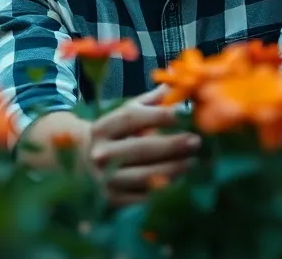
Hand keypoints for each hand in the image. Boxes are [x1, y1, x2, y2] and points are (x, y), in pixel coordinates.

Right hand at [86, 86, 200, 206]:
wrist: (84, 168)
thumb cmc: (114, 137)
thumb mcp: (125, 115)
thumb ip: (150, 101)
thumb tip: (176, 80)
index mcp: (102, 128)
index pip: (132, 117)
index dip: (160, 115)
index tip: (185, 115)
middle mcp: (100, 154)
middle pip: (141, 148)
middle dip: (172, 144)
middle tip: (196, 141)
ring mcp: (105, 179)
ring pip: (145, 175)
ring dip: (173, 169)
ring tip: (192, 162)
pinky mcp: (114, 200)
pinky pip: (145, 196)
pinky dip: (165, 189)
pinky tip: (181, 181)